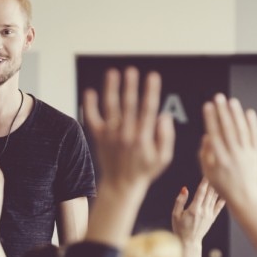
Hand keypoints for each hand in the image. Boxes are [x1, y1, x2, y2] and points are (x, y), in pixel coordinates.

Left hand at [83, 67, 174, 195]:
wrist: (121, 186)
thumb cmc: (144, 171)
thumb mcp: (163, 158)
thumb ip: (166, 137)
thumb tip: (164, 115)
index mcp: (143, 138)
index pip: (148, 110)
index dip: (150, 92)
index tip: (152, 76)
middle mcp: (126, 134)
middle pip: (128, 105)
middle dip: (130, 86)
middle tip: (131, 70)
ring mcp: (111, 136)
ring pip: (110, 108)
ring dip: (111, 89)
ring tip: (112, 73)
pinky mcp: (99, 138)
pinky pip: (92, 119)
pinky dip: (89, 106)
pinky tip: (89, 91)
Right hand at [171, 178, 225, 250]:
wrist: (189, 242)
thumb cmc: (180, 228)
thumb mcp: (175, 214)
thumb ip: (180, 201)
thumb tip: (184, 189)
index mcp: (194, 210)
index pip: (200, 192)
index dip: (204, 182)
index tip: (207, 174)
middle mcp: (203, 211)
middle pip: (209, 194)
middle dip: (212, 183)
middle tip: (215, 173)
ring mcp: (209, 215)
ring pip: (214, 199)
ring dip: (217, 189)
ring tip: (220, 179)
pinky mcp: (212, 218)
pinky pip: (219, 207)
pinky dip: (222, 200)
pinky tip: (225, 193)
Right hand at [198, 94, 256, 206]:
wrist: (245, 198)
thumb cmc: (224, 187)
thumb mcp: (208, 173)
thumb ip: (205, 154)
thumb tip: (206, 136)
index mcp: (220, 159)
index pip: (214, 134)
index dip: (210, 119)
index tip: (207, 106)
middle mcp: (234, 155)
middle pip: (228, 129)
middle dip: (222, 111)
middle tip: (218, 98)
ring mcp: (246, 154)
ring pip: (241, 130)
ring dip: (237, 114)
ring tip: (232, 101)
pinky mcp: (256, 154)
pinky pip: (255, 136)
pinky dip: (253, 124)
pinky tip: (249, 113)